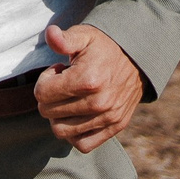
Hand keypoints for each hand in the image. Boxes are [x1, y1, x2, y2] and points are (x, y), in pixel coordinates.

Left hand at [35, 23, 143, 152]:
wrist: (137, 58)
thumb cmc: (104, 47)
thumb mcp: (84, 36)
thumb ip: (64, 39)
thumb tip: (51, 34)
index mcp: (87, 80)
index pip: (42, 93)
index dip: (44, 80)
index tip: (58, 72)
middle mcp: (98, 102)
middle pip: (48, 112)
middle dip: (50, 97)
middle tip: (64, 84)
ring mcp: (108, 117)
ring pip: (61, 131)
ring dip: (59, 115)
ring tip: (71, 99)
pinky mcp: (115, 127)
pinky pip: (83, 144)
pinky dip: (74, 134)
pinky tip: (76, 116)